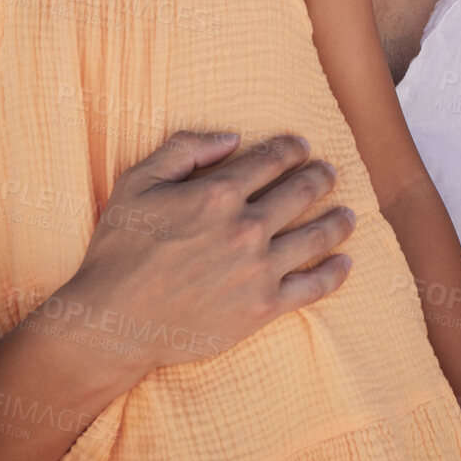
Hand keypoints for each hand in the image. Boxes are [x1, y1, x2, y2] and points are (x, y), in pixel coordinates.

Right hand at [51, 131, 355, 376]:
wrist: (112, 323)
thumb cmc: (119, 250)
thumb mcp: (137, 182)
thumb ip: (185, 148)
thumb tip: (232, 137)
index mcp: (218, 193)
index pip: (271, 161)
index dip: (291, 149)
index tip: (302, 147)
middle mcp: (246, 228)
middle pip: (301, 193)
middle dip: (321, 177)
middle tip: (330, 173)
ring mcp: (259, 269)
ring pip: (316, 236)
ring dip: (338, 221)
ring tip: (349, 214)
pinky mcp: (263, 307)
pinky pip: (313, 287)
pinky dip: (335, 273)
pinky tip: (345, 263)